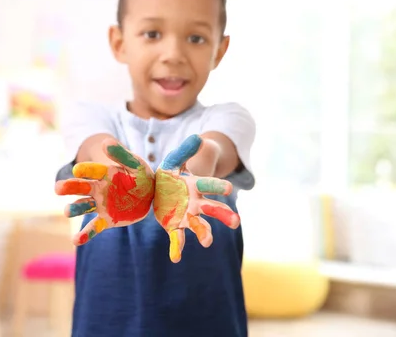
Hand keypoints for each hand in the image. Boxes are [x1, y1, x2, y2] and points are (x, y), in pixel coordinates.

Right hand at [55, 138, 154, 245]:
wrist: (148, 194)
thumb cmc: (140, 175)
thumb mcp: (135, 163)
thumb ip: (122, 154)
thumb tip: (106, 141)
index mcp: (104, 173)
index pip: (92, 171)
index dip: (85, 170)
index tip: (77, 169)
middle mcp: (98, 189)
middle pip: (81, 188)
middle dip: (69, 188)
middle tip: (58, 188)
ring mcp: (100, 205)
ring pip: (84, 206)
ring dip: (75, 208)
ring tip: (67, 211)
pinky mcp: (106, 220)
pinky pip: (94, 227)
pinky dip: (85, 234)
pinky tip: (75, 240)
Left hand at [154, 134, 240, 262]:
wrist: (160, 190)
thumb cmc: (170, 174)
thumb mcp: (173, 161)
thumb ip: (184, 151)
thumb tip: (196, 138)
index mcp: (196, 185)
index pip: (209, 185)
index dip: (218, 187)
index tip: (229, 189)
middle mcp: (196, 203)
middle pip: (212, 209)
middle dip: (224, 215)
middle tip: (236, 222)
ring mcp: (187, 216)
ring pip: (199, 226)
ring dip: (204, 233)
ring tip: (208, 242)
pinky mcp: (174, 226)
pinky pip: (177, 238)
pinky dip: (177, 248)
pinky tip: (176, 258)